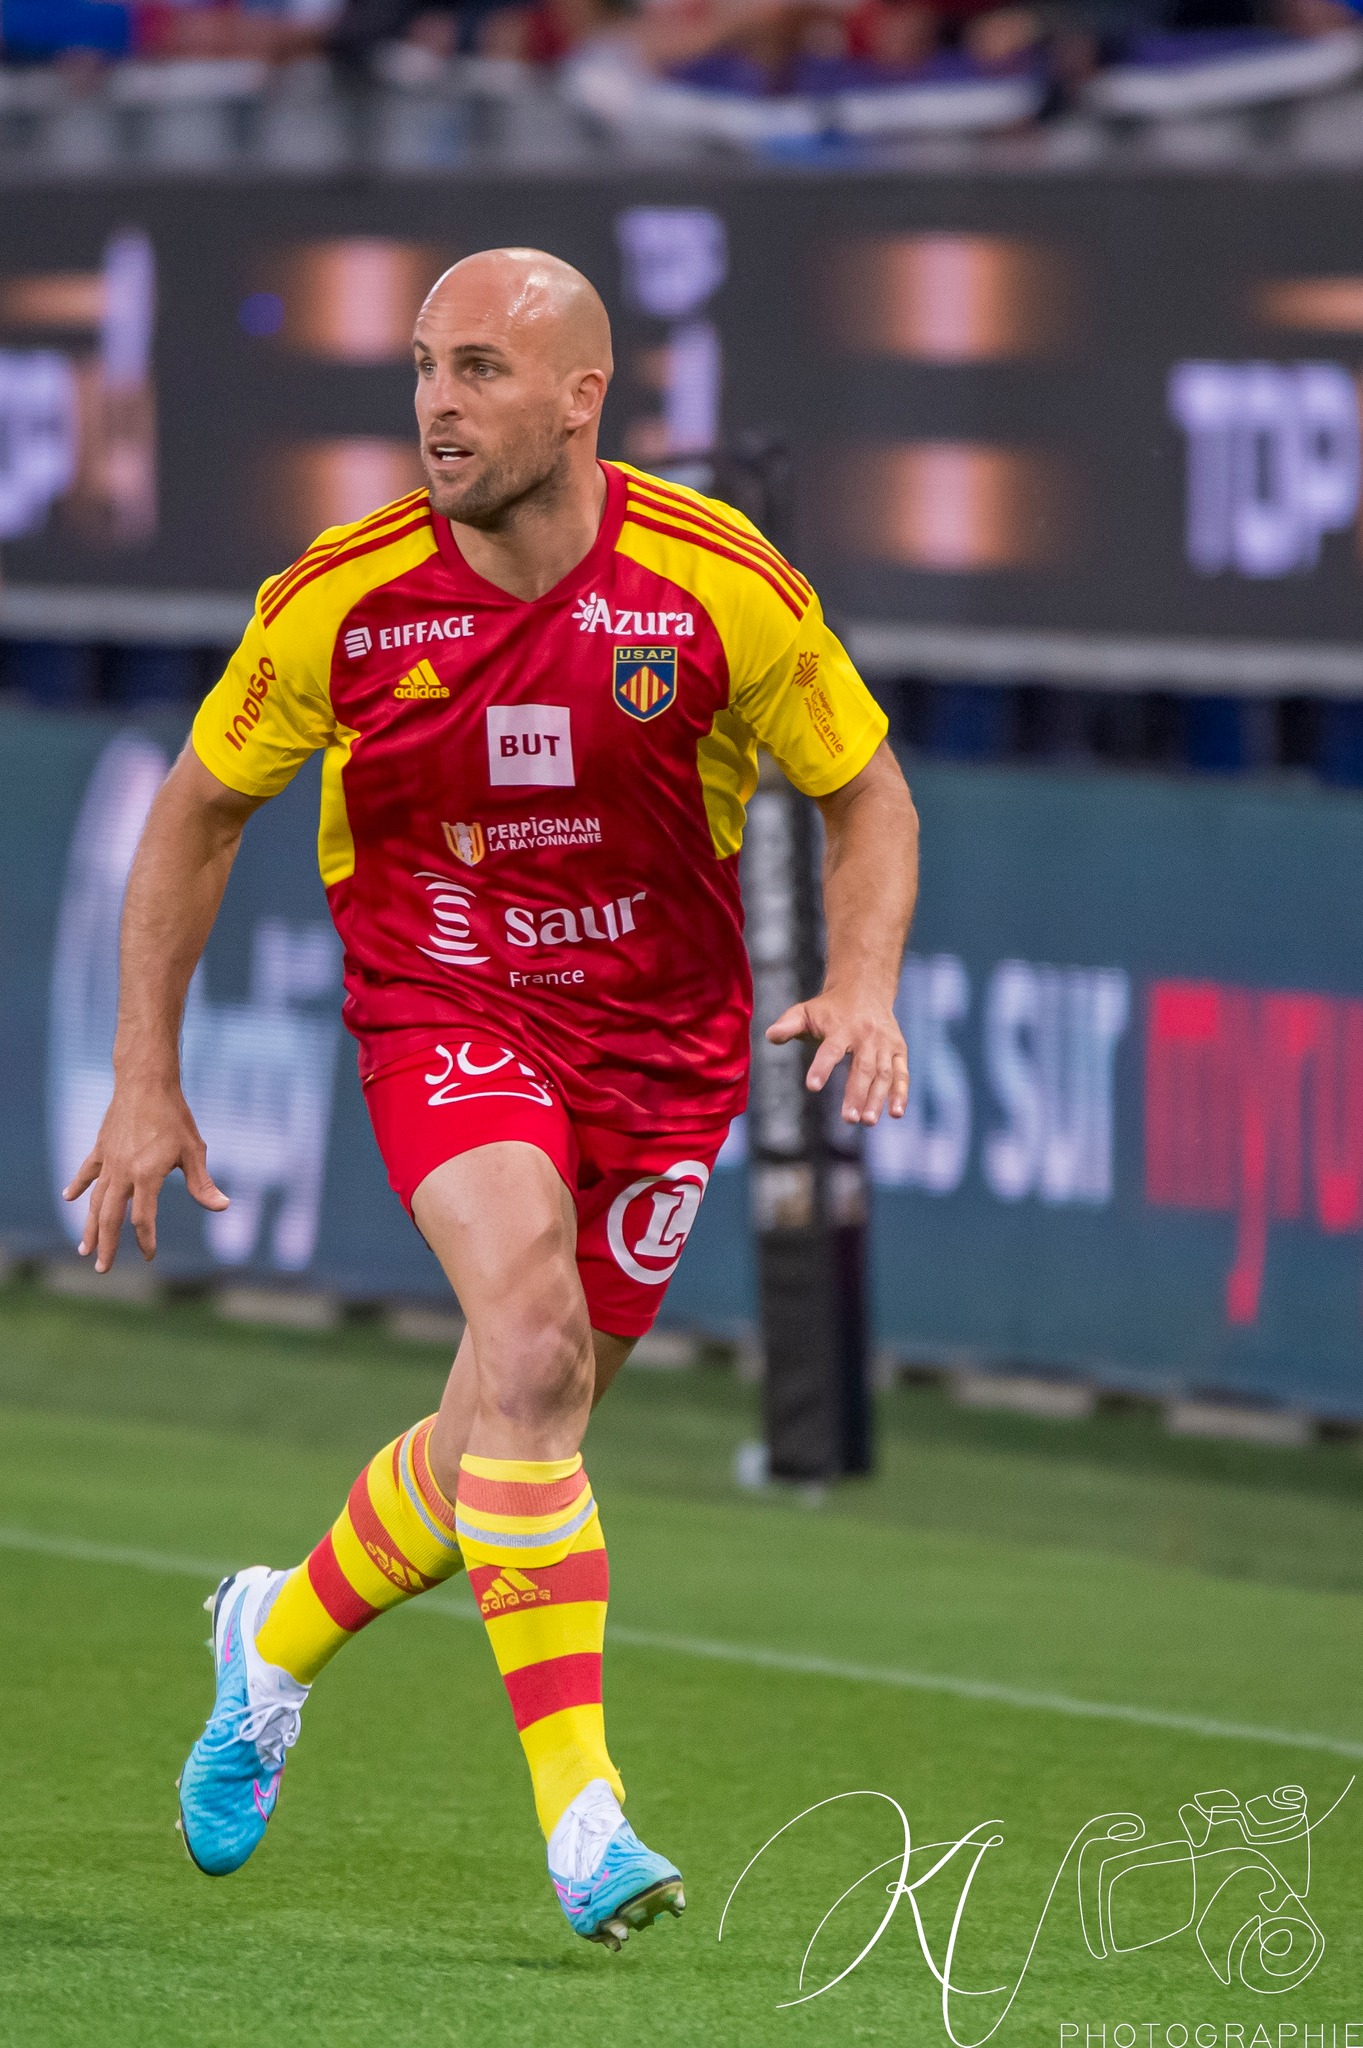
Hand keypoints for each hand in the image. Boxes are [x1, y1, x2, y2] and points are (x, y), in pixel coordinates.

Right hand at [62, 1082, 228, 1271]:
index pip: (143, 1218)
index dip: (146, 1239)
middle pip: (110, 1217)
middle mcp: (123, 1172)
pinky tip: (69, 1198)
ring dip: (90, 1226)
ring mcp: (108, 1161)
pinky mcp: (101, 1148)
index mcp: (146, 1176)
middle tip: (102, 1268)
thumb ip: (202, 1184)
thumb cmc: (175, 1116)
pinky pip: (87, 1172)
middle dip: (107, 1245)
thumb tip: (223, 1207)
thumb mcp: (194, 1151)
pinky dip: (78, 1185)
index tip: (150, 1255)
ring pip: (95, 1201)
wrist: (146, 1082)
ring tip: (85, 1248)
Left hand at [765, 986, 908, 1125]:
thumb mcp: (806, 1011)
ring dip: (877, 1099)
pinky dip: (901, 1093)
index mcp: (842, 1027)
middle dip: (857, 1093)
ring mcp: (885, 1044)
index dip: (822, 1067)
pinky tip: (896, 1113)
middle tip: (849, 1119)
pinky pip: (902, 1073)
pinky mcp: (899, 1050)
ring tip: (867, 1121)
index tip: (812, 1087)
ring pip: (884, 1074)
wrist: (866, 988)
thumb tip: (770, 1036)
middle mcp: (867, 1036)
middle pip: (863, 1067)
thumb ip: (788, 1025)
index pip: (831, 1050)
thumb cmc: (830, 1008)